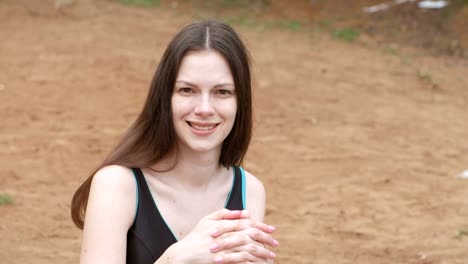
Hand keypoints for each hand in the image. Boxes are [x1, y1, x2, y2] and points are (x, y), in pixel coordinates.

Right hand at [161, 209, 277, 263]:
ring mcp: (223, 247)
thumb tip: (244, 211)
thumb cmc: (195, 237)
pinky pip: (241, 260)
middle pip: (250, 234)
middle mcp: (224, 234)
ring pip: (248, 248)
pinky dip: (252, 263)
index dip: (261, 226)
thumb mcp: (207, 220)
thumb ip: (224, 214)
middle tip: (275, 243)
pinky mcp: (222, 259)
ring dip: (262, 252)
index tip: (272, 229)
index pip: (247, 223)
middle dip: (265, 238)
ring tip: (271, 257)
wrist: (182, 254)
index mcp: (223, 223)